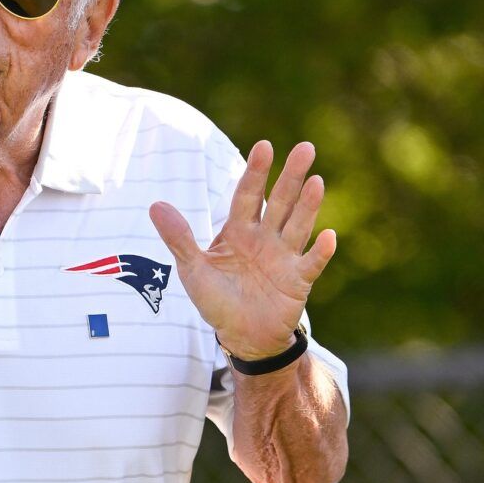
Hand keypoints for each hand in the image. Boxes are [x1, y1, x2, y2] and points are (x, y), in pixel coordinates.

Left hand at [148, 139, 337, 360]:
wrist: (242, 336)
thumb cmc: (217, 299)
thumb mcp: (193, 269)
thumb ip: (179, 238)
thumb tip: (155, 205)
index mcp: (239, 231)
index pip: (247, 195)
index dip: (256, 172)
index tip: (264, 146)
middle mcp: (265, 238)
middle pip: (280, 202)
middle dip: (291, 176)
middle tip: (306, 148)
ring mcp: (284, 257)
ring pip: (297, 225)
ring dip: (308, 205)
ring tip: (316, 181)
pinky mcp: (298, 281)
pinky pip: (311, 263)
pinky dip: (320, 251)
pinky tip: (328, 236)